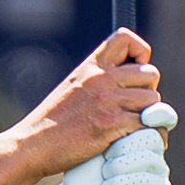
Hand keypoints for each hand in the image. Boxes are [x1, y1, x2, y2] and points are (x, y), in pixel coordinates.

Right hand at [13, 31, 158, 184]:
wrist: (31, 146)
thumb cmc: (50, 124)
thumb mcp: (72, 89)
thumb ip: (97, 83)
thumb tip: (125, 89)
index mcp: (90, 67)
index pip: (126, 39)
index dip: (140, 54)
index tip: (134, 74)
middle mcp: (101, 79)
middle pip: (150, 73)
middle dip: (147, 91)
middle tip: (134, 108)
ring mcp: (107, 101)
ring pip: (152, 101)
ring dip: (149, 116)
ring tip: (135, 127)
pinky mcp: (111, 124)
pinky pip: (147, 125)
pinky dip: (147, 136)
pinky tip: (136, 142)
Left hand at [52, 104, 175, 184]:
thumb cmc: (81, 167)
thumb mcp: (94, 137)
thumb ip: (113, 114)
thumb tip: (126, 90)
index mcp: (143, 132)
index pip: (160, 115)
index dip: (156, 113)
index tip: (144, 115)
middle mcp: (155, 150)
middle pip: (154, 135)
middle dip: (127, 144)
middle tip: (106, 154)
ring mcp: (159, 172)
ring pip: (151, 157)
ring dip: (122, 164)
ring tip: (104, 172)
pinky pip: (150, 182)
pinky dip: (124, 183)